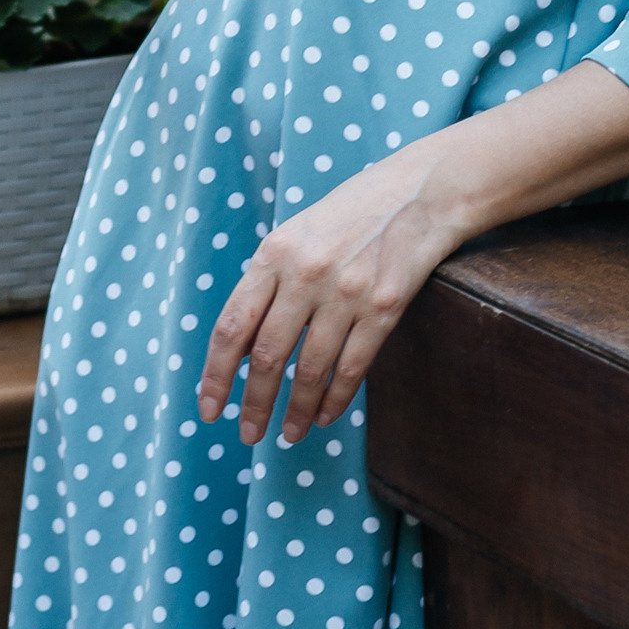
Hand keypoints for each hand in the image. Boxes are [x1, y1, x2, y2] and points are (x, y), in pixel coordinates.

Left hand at [196, 65, 628, 448]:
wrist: (418, 192)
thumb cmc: (350, 214)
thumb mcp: (296, 233)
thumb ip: (266, 281)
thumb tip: (239, 346)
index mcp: (273, 253)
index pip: (231, 326)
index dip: (216, 374)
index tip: (209, 409)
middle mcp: (304, 274)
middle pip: (267, 356)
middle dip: (252, 403)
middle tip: (246, 435)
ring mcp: (346, 292)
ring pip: (310, 369)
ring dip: (296, 410)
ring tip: (288, 435)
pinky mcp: (384, 308)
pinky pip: (353, 367)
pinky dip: (335, 399)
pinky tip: (324, 416)